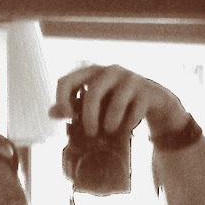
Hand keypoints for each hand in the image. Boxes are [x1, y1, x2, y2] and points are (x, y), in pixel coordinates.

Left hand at [50, 63, 187, 142]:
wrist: (153, 100)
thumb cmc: (116, 102)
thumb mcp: (95, 103)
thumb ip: (73, 107)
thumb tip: (51, 113)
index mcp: (91, 73)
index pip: (66, 81)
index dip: (62, 100)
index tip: (68, 118)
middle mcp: (110, 71)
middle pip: (93, 93)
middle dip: (90, 117)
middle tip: (91, 133)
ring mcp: (130, 79)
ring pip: (115, 104)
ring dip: (111, 124)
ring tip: (110, 132)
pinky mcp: (146, 91)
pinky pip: (134, 112)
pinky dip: (129, 125)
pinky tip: (128, 129)